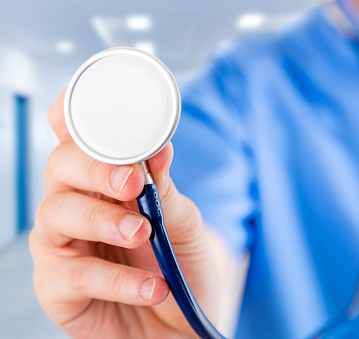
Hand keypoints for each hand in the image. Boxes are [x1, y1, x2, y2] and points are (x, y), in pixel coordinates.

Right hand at [30, 90, 218, 337]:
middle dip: (96, 167)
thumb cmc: (180, 266)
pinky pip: (74, 276)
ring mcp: (62, 244)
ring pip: (57, 212)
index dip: (79, 116)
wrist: (184, 323)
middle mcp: (76, 203)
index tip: (109, 116)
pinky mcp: (58, 287)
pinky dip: (116, 280)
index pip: (78, 136)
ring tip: (143, 233)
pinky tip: (153, 286)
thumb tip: (160, 149)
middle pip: (61, 165)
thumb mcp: (183, 224)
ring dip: (104, 220)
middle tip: (133, 182)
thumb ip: (165, 190)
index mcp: (104, 179)